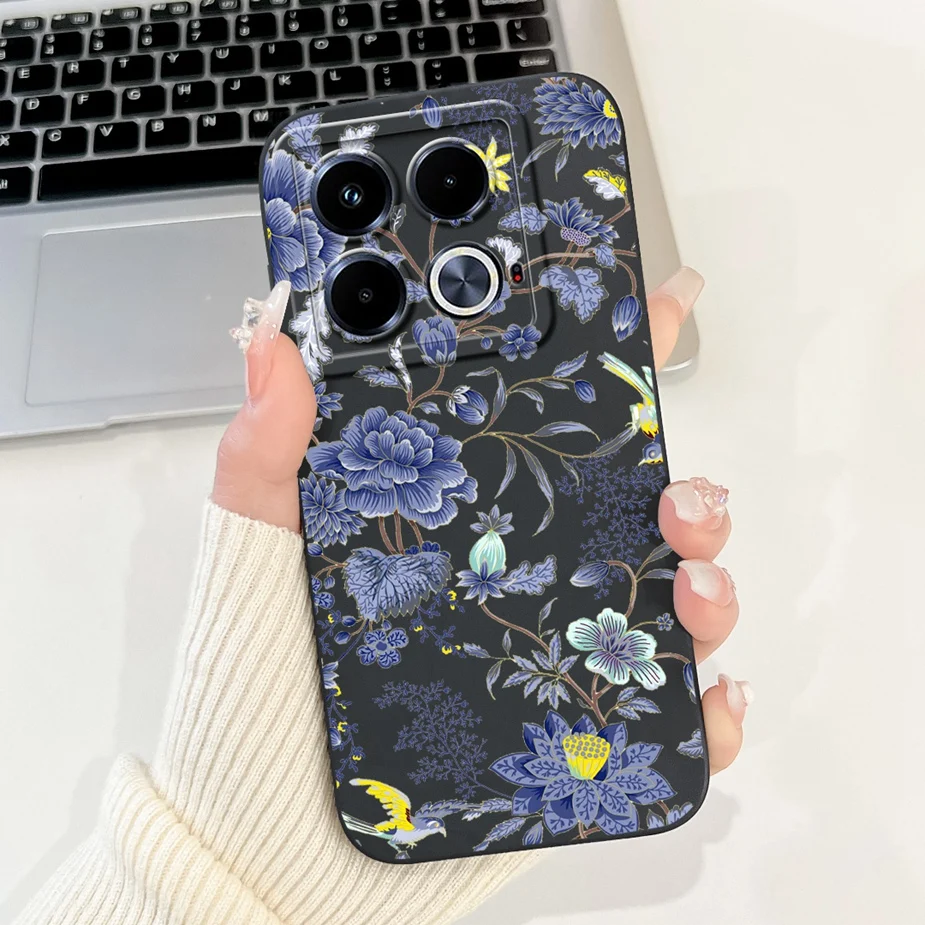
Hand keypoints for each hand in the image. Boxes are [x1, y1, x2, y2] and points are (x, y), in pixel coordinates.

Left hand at [214, 268, 748, 773]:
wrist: (278, 820)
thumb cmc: (266, 675)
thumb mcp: (261, 545)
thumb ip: (268, 446)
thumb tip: (268, 336)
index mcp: (470, 512)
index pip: (556, 425)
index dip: (617, 362)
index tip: (663, 307)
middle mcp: (525, 572)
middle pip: (639, 513)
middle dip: (688, 491)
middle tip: (677, 497)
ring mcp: (558, 650)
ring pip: (670, 605)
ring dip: (709, 585)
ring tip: (688, 592)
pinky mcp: (578, 731)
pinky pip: (669, 720)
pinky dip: (707, 708)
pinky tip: (705, 693)